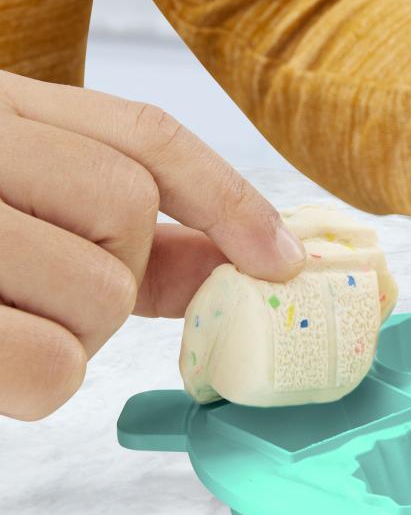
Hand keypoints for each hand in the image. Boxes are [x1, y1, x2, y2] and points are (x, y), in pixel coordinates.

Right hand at [0, 70, 305, 420]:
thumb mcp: (16, 193)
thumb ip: (117, 218)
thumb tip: (239, 257)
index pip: (141, 135)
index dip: (226, 195)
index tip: (280, 254)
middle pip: (126, 211)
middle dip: (116, 273)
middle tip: (49, 289)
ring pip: (96, 291)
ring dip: (73, 331)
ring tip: (4, 320)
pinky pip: (44, 364)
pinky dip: (37, 380)